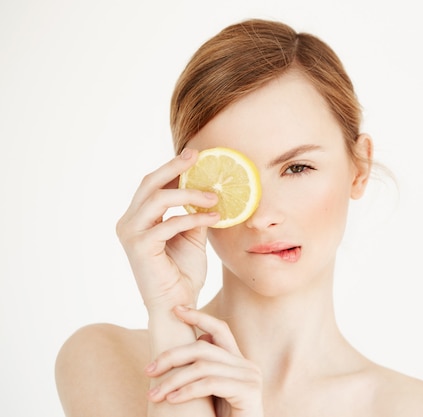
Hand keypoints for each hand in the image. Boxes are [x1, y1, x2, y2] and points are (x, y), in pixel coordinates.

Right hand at [116, 149, 220, 310]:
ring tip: (215, 196)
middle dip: (174, 166)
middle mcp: (128, 222)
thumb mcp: (191, 236)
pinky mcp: (139, 246)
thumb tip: (209, 188)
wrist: (177, 306)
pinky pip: (170, 223)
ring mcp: (131, 233)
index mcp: (138, 218)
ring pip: (158, 198)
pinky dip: (194, 218)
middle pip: (149, 183)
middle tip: (197, 156)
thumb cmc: (183, 273)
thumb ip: (193, 213)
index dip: (172, 168)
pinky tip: (213, 218)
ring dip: (189, 193)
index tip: (195, 155)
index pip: (152, 184)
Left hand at [145, 307, 263, 416]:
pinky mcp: (248, 391)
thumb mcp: (207, 393)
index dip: (198, 316)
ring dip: (173, 380)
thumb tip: (181, 350)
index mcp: (237, 362)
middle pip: (204, 346)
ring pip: (203, 365)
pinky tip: (172, 400)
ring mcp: (250, 377)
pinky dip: (187, 390)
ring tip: (155, 395)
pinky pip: (211, 383)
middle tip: (149, 370)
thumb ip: (200, 372)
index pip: (219, 329)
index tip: (175, 310)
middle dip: (172, 355)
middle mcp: (246, 365)